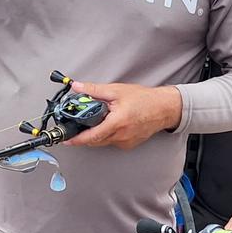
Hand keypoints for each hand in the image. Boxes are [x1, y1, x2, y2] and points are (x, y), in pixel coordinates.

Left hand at [67, 81, 182, 149]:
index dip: (77, 139)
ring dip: (96, 134)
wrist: (164, 108)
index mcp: (117, 123)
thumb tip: (78, 87)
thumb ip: (94, 90)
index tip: (67, 139)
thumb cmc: (145, 99)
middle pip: (95, 141)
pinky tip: (111, 124)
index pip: (92, 136)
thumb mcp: (117, 91)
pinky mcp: (129, 144)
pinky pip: (112, 141)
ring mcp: (126, 142)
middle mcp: (121, 136)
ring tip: (98, 120)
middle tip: (79, 124)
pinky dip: (107, 134)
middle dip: (85, 134)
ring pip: (103, 142)